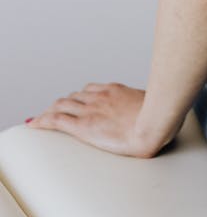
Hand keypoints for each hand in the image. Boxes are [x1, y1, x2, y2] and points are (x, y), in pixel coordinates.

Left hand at [25, 83, 163, 157]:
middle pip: (73, 97)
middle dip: (62, 104)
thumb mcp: (151, 105)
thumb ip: (143, 107)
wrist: (156, 122)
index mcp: (115, 90)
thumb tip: (151, 110)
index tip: (74, 101)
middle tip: (54, 112)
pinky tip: (35, 125)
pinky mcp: (83, 126)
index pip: (89, 90)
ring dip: (50, 111)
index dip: (78, 97)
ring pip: (61, 106)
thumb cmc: (159, 116)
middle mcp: (99, 97)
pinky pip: (56, 120)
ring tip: (42, 119)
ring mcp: (90, 110)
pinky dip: (42, 121)